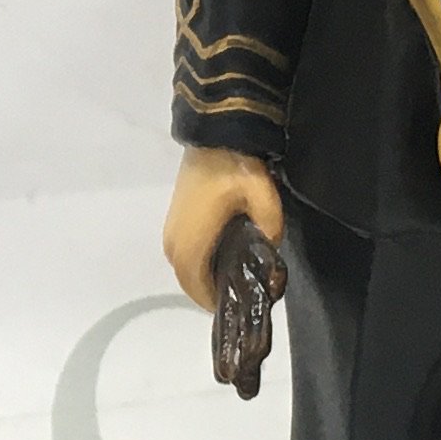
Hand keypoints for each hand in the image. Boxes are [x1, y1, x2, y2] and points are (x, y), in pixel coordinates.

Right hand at [163, 145, 284, 308]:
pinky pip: (183, 253)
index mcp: (191, 243)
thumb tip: (270, 250)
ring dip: (204, 277)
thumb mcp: (264, 199)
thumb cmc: (236, 168)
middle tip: (242, 292)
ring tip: (234, 276)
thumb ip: (270, 230)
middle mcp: (173, 242)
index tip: (241, 306)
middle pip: (189, 282)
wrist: (215, 133)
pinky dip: (198, 262)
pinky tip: (222, 256)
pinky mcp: (173, 219)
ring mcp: (170, 229)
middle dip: (211, 292)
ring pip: (184, 268)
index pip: (198, 289)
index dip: (217, 303)